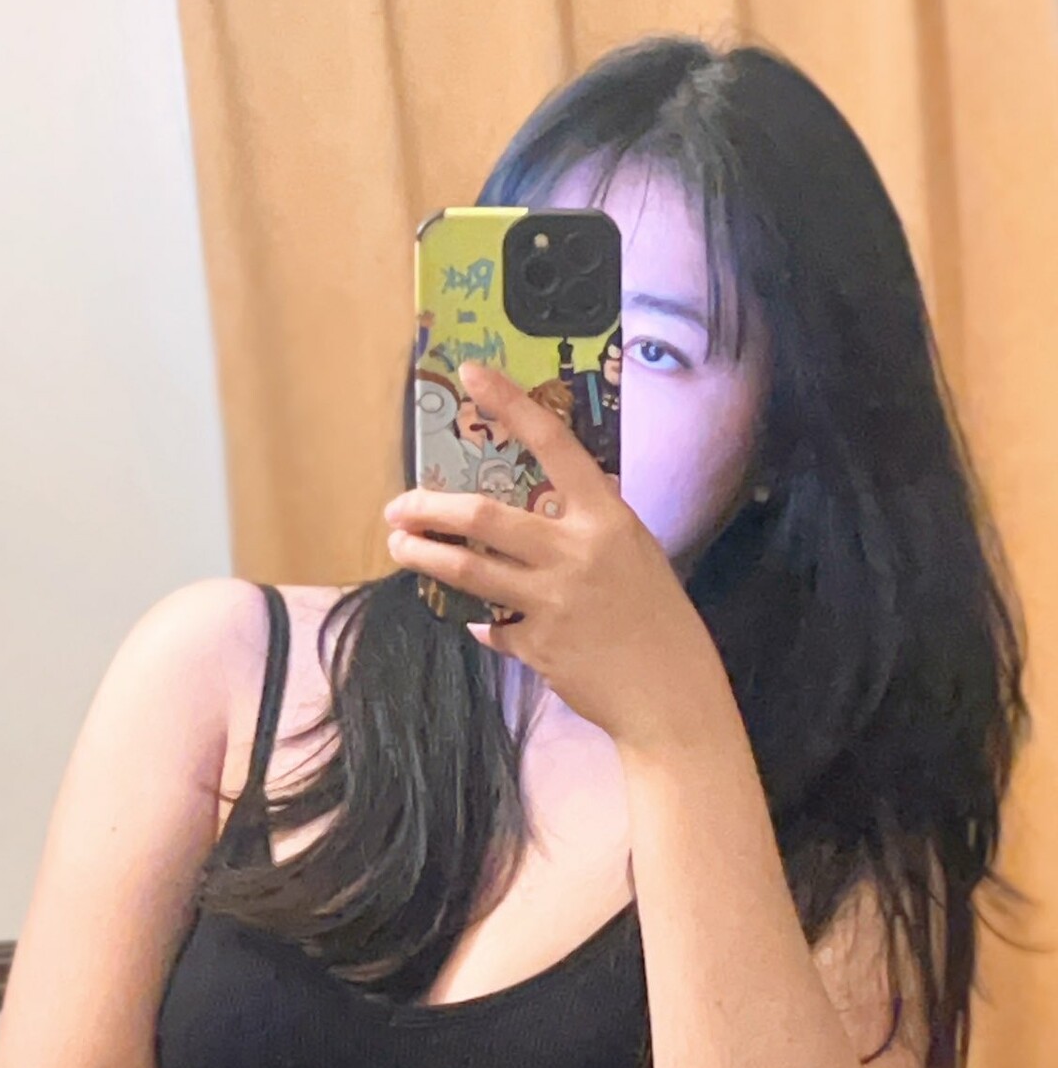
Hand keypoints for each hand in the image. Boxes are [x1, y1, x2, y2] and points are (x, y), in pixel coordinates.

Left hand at [383, 359, 715, 750]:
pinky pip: (493, 625)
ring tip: (401, 547)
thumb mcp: (636, 553)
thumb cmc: (659, 618)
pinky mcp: (537, 645)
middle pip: (483, 517)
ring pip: (469, 571)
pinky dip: (481, 621)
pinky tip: (475, 621)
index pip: (553, 445)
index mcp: (606, 518)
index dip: (511, 404)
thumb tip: (544, 511)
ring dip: (425, 556)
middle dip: (429, 508)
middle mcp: (575, 552)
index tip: (473, 374)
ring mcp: (552, 601)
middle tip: (398, 507)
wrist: (670, 693)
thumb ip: (590, 527)